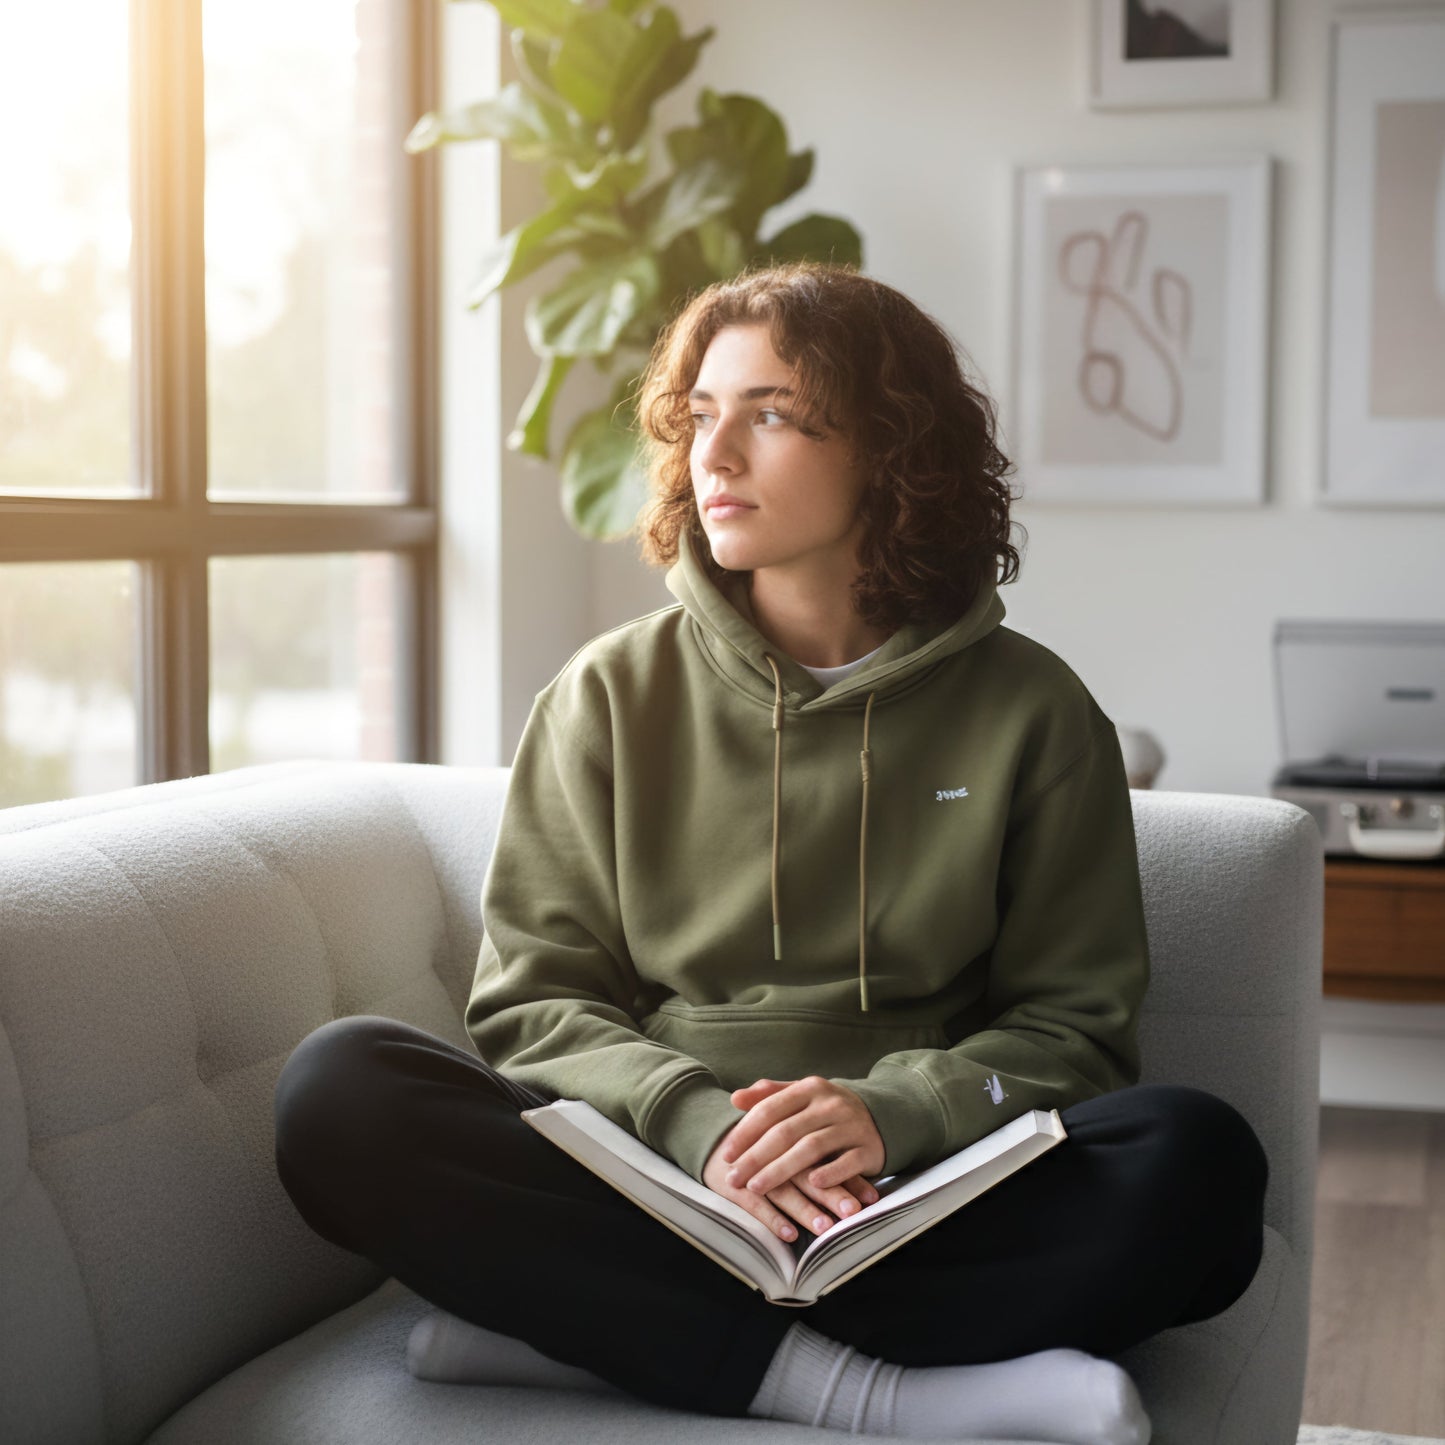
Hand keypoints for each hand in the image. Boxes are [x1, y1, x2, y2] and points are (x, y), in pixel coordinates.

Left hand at [704, 1076, 885, 1243]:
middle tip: (734, 1179)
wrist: (883, 1114)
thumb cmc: (829, 1109)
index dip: (745, 1133)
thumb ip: (770, 1096)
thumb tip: (734, 1099)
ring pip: (811, 1148)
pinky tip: (811, 1185)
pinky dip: (829, 1173)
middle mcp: (830, 1104)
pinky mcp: (869, 1148)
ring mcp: (851, 1125)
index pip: (770, 1109)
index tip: (726, 1155)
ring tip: (757, 1187)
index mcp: (809, 1088)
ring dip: (781, 1170)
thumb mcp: (802, 1095)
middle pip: (786, 1131)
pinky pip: (847, 1162)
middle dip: (756, 1157)